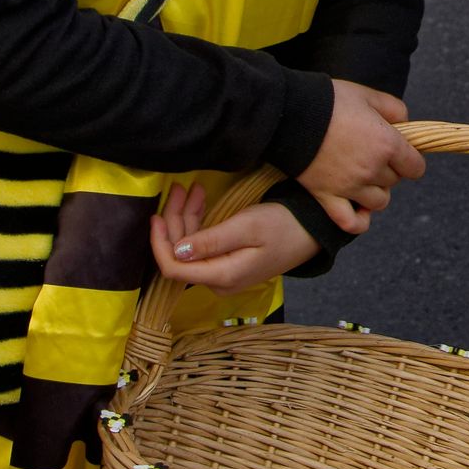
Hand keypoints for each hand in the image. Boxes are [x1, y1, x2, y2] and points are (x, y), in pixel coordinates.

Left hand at [149, 182, 324, 294]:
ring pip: (190, 247)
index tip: (155, 216)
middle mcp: (218, 281)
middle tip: (181, 188)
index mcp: (222, 276)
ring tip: (190, 188)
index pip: (174, 269)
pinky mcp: (228, 263)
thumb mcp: (248, 227)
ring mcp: (223, 273)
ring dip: (186, 218)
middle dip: (174, 221)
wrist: (313, 231)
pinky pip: (203, 245)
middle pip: (180, 255)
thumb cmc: (283, 225)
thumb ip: (212, 240)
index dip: (159, 244)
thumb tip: (177, 252)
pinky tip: (200, 200)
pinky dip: (198, 222)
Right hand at [296, 81, 422, 233]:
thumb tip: (405, 124)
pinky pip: (350, 222)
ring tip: (364, 178)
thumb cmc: (330, 101)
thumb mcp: (369, 95)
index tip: (399, 152)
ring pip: (378, 202)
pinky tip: (359, 209)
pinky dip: (359, 220)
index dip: (409, 159)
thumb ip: (395, 109)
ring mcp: (350, 187)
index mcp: (387, 144)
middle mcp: (372, 170)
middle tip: (372, 155)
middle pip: (394, 181)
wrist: (290, 114)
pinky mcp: (327, 197)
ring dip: (376, 192)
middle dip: (389, 170)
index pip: (415, 167)